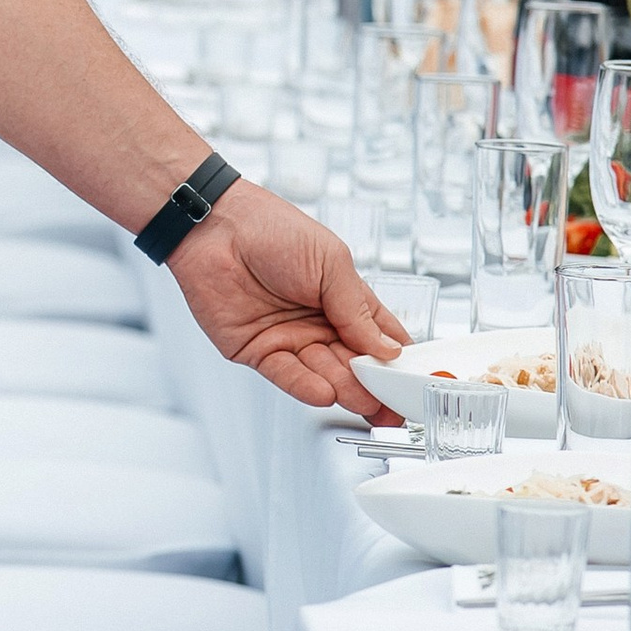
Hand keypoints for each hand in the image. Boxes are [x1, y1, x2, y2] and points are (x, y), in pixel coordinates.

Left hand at [170, 182, 408, 421]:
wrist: (215, 227)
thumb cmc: (271, 228)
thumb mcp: (330, 261)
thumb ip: (357, 307)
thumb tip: (386, 346)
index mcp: (343, 299)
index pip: (380, 337)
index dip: (398, 361)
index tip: (415, 382)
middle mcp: (318, 322)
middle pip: (354, 364)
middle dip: (374, 385)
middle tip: (392, 403)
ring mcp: (289, 339)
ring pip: (324, 374)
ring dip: (345, 389)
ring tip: (364, 400)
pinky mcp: (258, 351)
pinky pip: (287, 375)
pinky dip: (306, 386)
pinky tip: (326, 393)